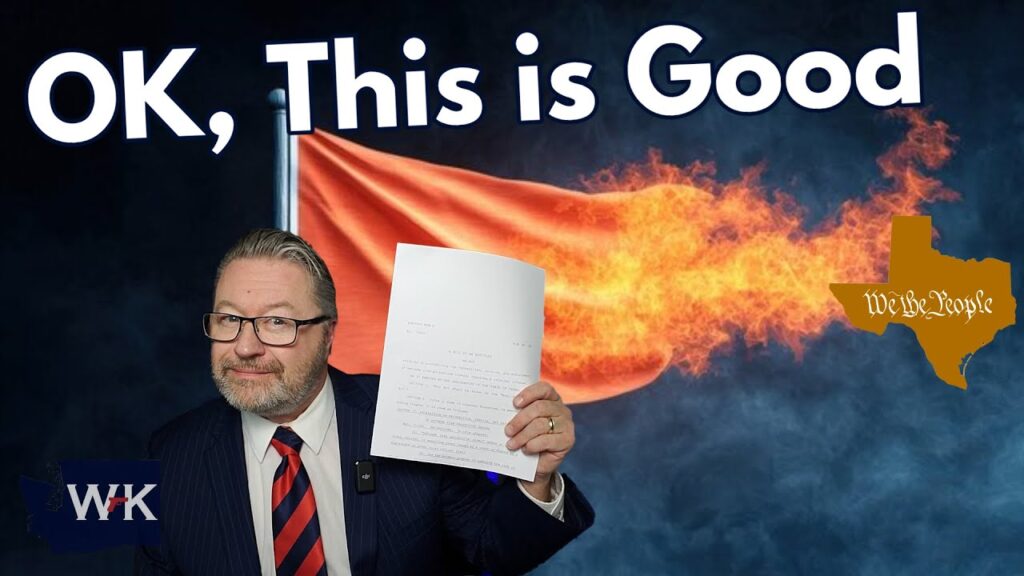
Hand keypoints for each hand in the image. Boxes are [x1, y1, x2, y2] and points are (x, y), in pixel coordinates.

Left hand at [504, 381, 574, 500]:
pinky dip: (532, 445)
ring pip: (541, 425)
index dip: (529, 393)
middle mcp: (561, 409)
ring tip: (511, 444)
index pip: (544, 388)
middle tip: (507, 430)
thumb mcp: (523, 423)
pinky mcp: (567, 440)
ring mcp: (567, 425)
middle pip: (539, 408)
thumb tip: (502, 409)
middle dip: (520, 419)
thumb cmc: (528, 438)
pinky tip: (525, 449)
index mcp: (551, 399)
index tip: (514, 403)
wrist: (536, 464)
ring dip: (522, 435)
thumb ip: (518, 413)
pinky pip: (546, 440)